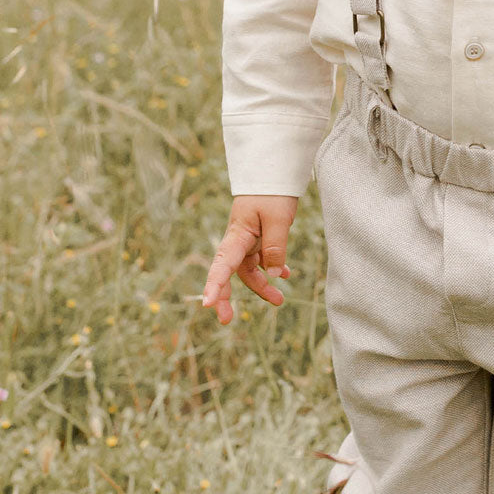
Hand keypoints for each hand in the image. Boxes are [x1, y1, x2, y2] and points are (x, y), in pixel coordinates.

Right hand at [202, 194, 298, 323]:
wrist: (274, 172)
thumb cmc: (273, 192)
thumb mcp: (278, 219)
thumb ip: (276, 246)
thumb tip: (275, 274)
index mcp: (237, 234)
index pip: (222, 264)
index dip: (214, 285)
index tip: (208, 305)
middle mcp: (238, 239)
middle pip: (228, 273)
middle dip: (226, 296)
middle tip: (227, 320)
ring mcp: (247, 239)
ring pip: (248, 269)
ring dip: (260, 285)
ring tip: (279, 300)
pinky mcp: (257, 237)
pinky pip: (261, 259)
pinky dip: (271, 268)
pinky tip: (286, 275)